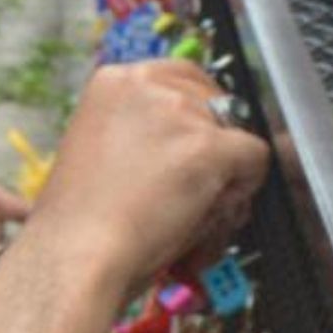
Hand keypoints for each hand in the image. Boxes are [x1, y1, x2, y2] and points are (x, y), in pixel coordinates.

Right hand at [31, 55, 264, 282]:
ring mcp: (179, 113)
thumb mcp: (100, 148)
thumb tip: (188, 141)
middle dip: (213, 141)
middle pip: (215, 101)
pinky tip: (211, 210)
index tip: (192, 143)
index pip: (182, 78)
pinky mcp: (207, 147)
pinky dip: (245, 188)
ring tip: (193, 206)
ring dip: (227, 169)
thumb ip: (143, 132)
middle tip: (194, 184)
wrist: (77, 255)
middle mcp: (146, 86)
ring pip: (236, 130)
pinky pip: (255, 158)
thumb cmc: (80, 221)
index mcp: (113, 82)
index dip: (195, 117)